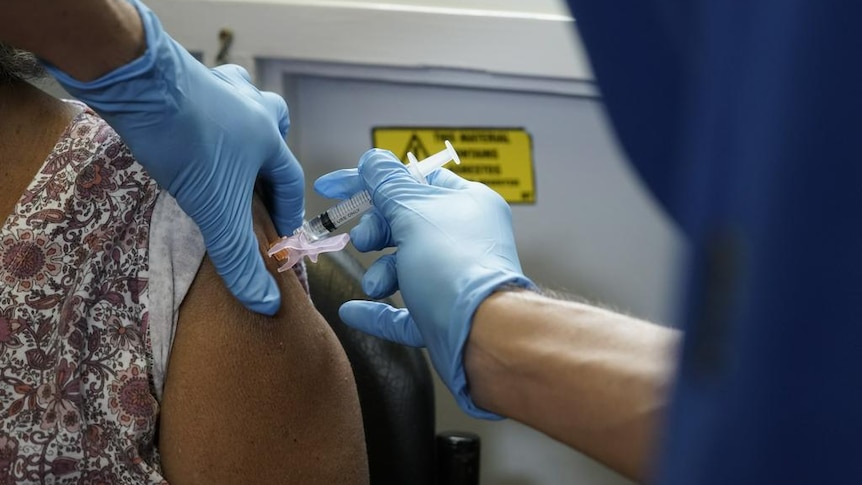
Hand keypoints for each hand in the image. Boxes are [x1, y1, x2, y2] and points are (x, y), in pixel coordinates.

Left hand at [46, 0, 302, 314]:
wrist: (139, 83)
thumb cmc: (189, 145)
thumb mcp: (217, 213)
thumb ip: (241, 259)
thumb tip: (267, 303)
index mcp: (268, 139)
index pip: (291, 180)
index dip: (289, 209)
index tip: (282, 232)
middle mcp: (253, 107)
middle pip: (276, 126)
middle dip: (273, 151)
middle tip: (260, 176)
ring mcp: (221, 86)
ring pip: (246, 99)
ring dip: (245, 121)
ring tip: (230, 146)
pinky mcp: (188, 76)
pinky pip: (210, 92)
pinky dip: (209, 108)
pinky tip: (190, 125)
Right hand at [315, 149, 534, 417]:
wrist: (484, 333)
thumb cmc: (455, 265)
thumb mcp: (413, 211)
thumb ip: (387, 184)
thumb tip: (372, 161)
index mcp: (466, 203)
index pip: (413, 180)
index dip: (371, 180)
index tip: (333, 187)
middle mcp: (464, 239)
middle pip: (405, 224)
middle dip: (377, 231)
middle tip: (364, 239)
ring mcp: (454, 280)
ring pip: (404, 268)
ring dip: (380, 273)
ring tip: (377, 284)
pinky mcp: (443, 318)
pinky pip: (403, 313)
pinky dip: (377, 312)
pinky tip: (352, 310)